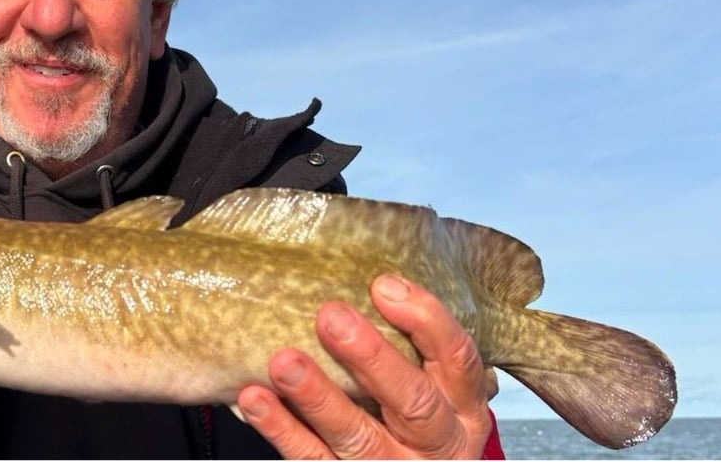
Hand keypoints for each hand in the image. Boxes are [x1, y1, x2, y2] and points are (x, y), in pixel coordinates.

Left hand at [237, 274, 493, 458]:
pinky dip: (283, 430)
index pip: (456, 358)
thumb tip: (365, 277)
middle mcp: (436, 440)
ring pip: (359, 436)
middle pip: (413, 401)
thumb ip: (408, 341)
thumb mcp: (432, 382)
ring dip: (318, 397)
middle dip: (371, 357)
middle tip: (331, 317)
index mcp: (462, 404)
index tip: (383, 286)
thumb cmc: (418, 417)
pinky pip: (316, 461)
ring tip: (283, 362)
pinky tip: (258, 399)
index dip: (424, 321)